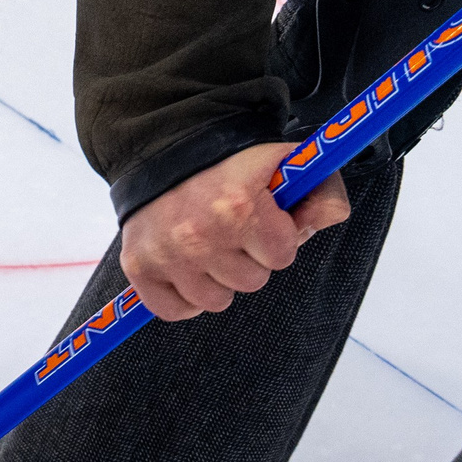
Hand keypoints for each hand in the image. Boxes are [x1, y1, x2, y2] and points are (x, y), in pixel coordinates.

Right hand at [120, 142, 352, 320]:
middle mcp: (200, 235)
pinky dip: (184, 298)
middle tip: (234, 232)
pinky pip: (173, 311)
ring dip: (218, 279)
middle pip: (251, 282)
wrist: (165, 151)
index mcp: (240, 207)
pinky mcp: (139, 268)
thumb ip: (322, 192)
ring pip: (215, 301)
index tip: (264, 220)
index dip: (278, 238)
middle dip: (249, 259)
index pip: (281, 256)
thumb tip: (322, 224)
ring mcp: (167, 255)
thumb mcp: (285, 163)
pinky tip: (188, 271)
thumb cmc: (228, 163)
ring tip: (210, 247)